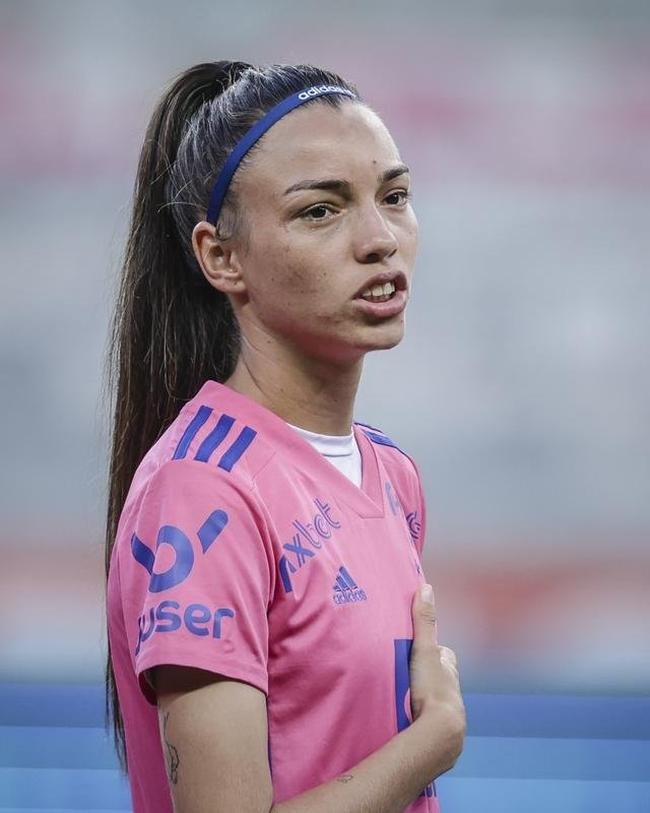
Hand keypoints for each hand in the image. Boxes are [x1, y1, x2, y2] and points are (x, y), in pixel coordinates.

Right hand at [408, 584, 465, 732]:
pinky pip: (425, 719)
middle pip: (436, 676)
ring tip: (401, 696)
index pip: (441, 654)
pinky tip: (405, 719)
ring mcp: (445, 712)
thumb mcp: (425, 650)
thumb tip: (425, 588)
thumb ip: (424, 621)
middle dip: (423, 673)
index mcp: (449, 669)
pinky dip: (416, 716)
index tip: (416, 647)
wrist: (437, 735)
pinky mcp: (436, 732)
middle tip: (404, 671)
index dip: (430, 649)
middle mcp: (451, 690)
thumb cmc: (433, 689)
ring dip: (419, 696)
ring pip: (431, 698)